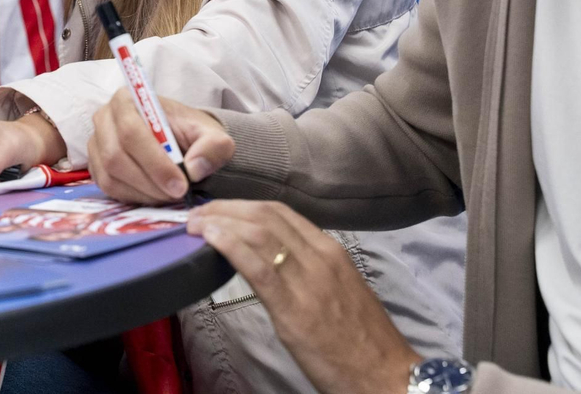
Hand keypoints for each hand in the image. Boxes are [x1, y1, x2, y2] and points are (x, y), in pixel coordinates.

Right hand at [88, 89, 234, 202]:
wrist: (181, 141)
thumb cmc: (191, 133)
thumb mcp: (213, 135)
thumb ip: (213, 147)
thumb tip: (194, 168)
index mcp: (128, 99)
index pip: (131, 131)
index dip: (155, 162)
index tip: (181, 184)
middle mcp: (105, 118)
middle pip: (116, 156)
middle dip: (149, 181)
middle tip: (177, 194)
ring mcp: (96, 143)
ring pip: (110, 175)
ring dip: (143, 192)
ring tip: (169, 195)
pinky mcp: (96, 165)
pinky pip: (107, 187)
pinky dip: (133, 197)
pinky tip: (155, 196)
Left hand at [187, 201, 420, 393]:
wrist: (385, 374)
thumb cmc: (362, 339)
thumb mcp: (338, 288)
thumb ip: (308, 268)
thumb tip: (271, 258)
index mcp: (330, 250)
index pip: (280, 212)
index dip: (243, 205)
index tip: (218, 209)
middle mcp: (320, 257)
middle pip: (265, 215)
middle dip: (226, 208)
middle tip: (198, 213)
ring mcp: (308, 281)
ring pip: (259, 233)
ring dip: (220, 222)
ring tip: (195, 224)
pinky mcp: (294, 310)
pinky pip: (258, 267)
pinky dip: (230, 245)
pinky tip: (210, 238)